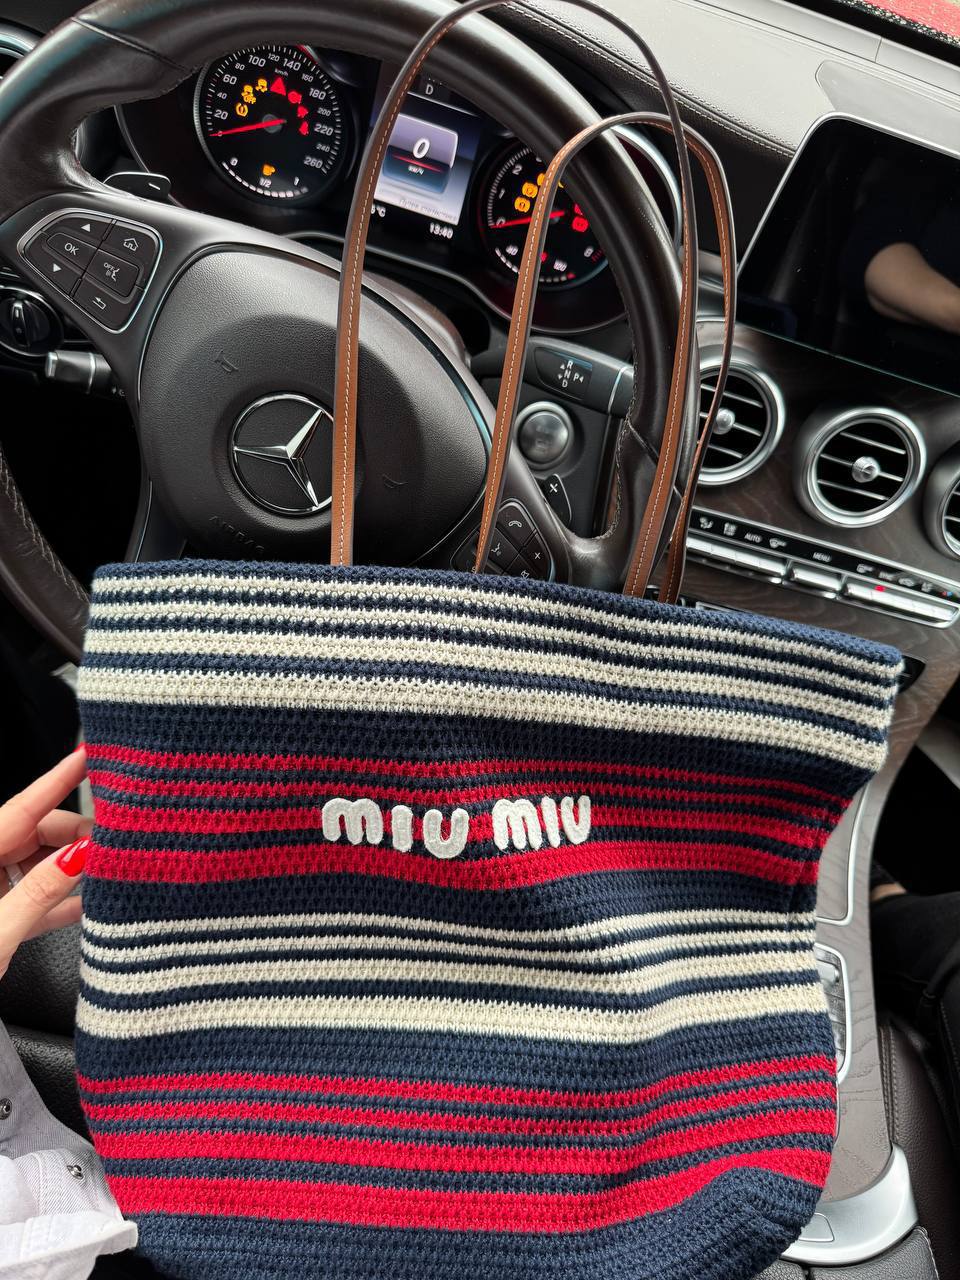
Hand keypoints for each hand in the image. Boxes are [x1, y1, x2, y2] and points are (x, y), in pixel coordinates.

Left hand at [0, 748, 90, 980]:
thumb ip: (40, 892)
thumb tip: (79, 854)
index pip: (21, 809)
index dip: (57, 780)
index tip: (88, 756)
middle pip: (35, 834)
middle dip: (74, 837)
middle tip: (109, 845)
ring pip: (38, 865)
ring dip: (70, 871)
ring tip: (103, 876)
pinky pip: (33, 899)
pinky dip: (60, 902)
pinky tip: (88, 907)